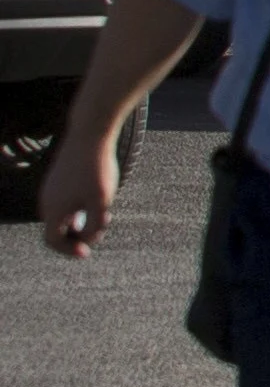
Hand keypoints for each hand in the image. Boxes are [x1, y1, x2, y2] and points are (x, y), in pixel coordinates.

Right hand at [39, 118, 119, 259]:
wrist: (90, 133)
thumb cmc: (97, 168)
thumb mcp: (102, 200)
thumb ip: (95, 225)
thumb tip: (88, 239)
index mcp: (53, 209)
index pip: (53, 241)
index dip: (68, 250)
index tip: (86, 253)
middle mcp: (47, 200)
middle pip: (57, 229)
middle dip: (78, 234)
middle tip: (102, 227)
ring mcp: (51, 188)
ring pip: (63, 214)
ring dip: (81, 220)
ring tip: (104, 214)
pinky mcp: (58, 178)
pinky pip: (64, 201)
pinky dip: (79, 208)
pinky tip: (99, 199)